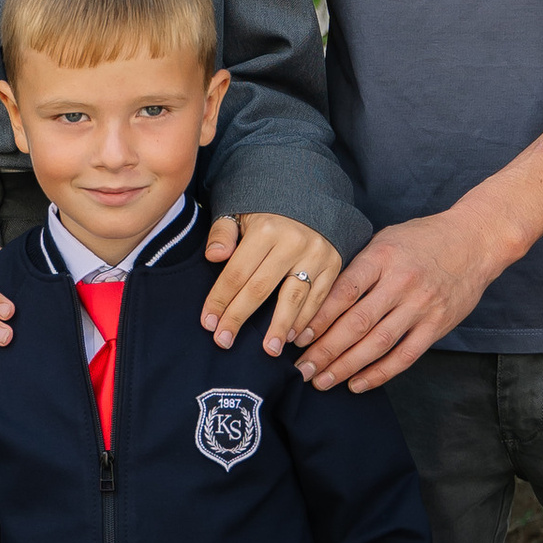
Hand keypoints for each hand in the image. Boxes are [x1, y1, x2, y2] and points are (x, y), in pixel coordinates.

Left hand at [200, 211, 342, 358]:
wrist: (309, 192)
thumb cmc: (266, 209)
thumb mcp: (239, 209)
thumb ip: (223, 232)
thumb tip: (214, 256)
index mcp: (265, 229)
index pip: (237, 272)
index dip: (220, 299)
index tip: (208, 323)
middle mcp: (293, 242)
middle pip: (260, 289)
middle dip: (239, 317)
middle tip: (223, 342)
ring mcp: (317, 253)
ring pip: (294, 298)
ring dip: (279, 327)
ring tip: (268, 350)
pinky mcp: (335, 263)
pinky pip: (319, 298)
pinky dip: (307, 319)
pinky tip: (293, 336)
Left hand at [297, 201, 516, 393]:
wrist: (475, 240)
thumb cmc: (422, 238)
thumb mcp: (385, 238)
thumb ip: (357, 266)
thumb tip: (318, 296)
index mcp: (382, 257)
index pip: (343, 292)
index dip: (317, 317)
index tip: (295, 336)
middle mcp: (401, 282)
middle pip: (356, 323)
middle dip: (324, 350)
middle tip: (300, 370)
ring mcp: (421, 306)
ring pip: (378, 344)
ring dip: (346, 366)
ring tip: (321, 381)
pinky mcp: (437, 325)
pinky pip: (405, 355)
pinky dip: (380, 373)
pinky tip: (357, 383)